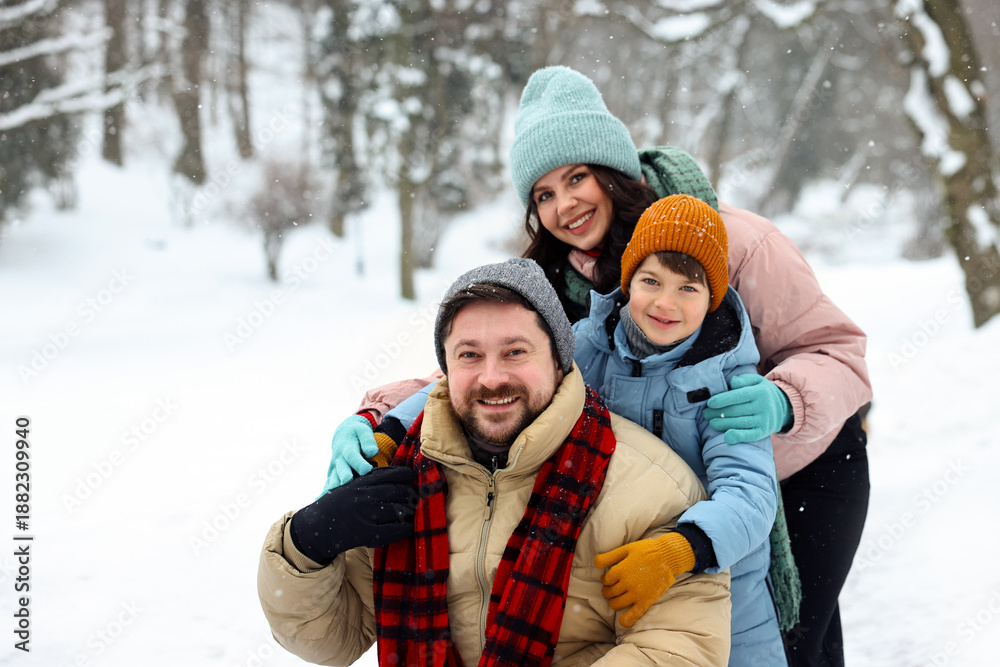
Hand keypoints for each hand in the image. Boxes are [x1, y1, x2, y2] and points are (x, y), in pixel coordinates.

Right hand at [291, 466, 416, 564]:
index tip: (414, 478)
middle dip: (412, 495)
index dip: (407, 476)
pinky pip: (394, 530)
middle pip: (400, 491)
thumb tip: (399, 473)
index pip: (392, 474)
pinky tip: (409, 528)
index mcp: (362, 482)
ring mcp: (366, 515)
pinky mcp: (367, 534)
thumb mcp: (352, 485)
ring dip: (411, 512)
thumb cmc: (339, 504)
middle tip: (418, 497)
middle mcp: (365, 496)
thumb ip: (371, 479)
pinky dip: (406, 529)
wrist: (317, 527)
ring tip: (414, 512)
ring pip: (399, 510)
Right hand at [320, 415, 379, 494]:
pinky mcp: (332, 474)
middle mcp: (338, 458)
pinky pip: (327, 483)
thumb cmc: (356, 434)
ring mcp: (334, 467)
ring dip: (334, 486)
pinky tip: (320, 499)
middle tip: (348, 481)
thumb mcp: (363, 431)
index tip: (366, 469)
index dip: (359, 463)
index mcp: (347, 447)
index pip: (352, 455)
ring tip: (335, 496)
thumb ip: (368, 440)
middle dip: (344, 476)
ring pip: (333, 478)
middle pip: (341, 468)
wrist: (343, 435)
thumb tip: (372, 452)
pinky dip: (323, 491)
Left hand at [594, 532, 695, 627]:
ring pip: (616, 604)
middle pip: (609, 592)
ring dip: (613, 601)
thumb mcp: (626, 549)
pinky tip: (623, 620)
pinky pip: (633, 615)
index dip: (606, 579)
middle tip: (613, 587)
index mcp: (620, 570)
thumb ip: (609, 556)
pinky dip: (626, 620)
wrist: (668, 556)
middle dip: (608, 590)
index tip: (609, 578)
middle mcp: (626, 583)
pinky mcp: (646, 602)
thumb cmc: (646, 550)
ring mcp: (636, 594)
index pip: (605, 580)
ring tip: (617, 597)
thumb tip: (595, 563)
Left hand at [703, 374, 791, 443]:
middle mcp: (763, 406)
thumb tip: (733, 382)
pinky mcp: (763, 432)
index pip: (738, 396)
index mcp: (760, 392)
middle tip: (705, 414)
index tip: (710, 403)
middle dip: (718, 413)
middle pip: (736, 410)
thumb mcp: (756, 381)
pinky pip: (750, 435)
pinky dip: (738, 437)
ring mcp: (764, 420)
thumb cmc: (761, 392)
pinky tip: (726, 436)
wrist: (783, 407)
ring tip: (711, 422)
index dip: (723, 400)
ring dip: (723, 424)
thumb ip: (743, 380)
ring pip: (739, 423)